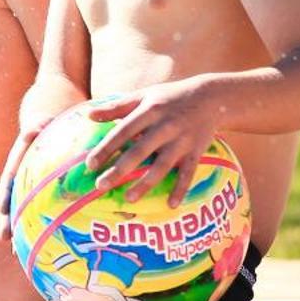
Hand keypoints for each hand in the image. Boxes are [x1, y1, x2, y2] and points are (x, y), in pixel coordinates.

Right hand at [0, 118, 53, 236]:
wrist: (47, 127)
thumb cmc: (45, 124)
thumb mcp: (40, 123)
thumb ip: (35, 128)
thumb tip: (32, 131)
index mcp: (17, 162)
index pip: (9, 179)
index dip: (5, 195)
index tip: (3, 210)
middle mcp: (21, 179)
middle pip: (13, 202)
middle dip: (9, 221)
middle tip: (6, 238)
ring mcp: (30, 188)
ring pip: (25, 211)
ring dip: (21, 230)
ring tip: (19, 253)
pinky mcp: (42, 196)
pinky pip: (41, 212)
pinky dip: (41, 228)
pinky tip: (46, 246)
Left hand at [82, 78, 229, 205]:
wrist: (211, 97)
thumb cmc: (170, 97)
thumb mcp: (143, 96)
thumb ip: (116, 107)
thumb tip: (87, 115)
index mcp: (149, 111)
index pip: (123, 131)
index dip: (106, 148)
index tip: (90, 165)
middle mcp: (164, 127)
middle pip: (139, 151)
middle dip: (119, 170)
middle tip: (101, 186)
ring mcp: (181, 141)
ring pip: (162, 166)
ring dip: (145, 183)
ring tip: (129, 199)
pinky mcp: (196, 152)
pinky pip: (188, 173)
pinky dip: (181, 189)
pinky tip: (171, 204)